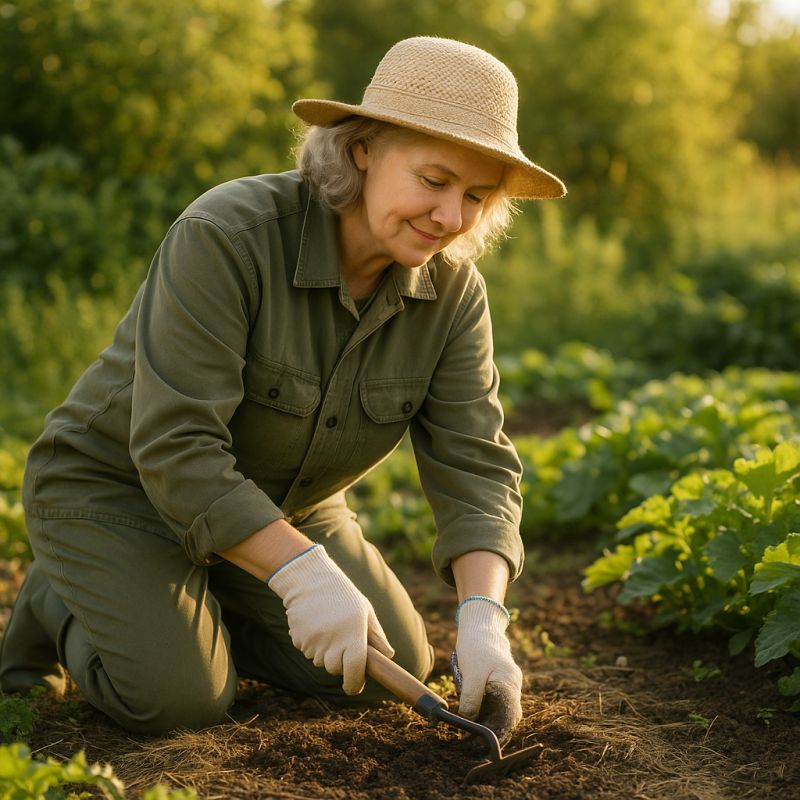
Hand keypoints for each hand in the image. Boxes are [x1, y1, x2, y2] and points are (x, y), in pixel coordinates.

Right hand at [267, 545, 393, 694]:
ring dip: (324, 651)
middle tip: (340, 642)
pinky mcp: (298, 638)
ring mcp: (314, 640)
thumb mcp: (364, 610)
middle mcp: (333, 639)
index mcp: (354, 633)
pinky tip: (313, 623)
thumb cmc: (343, 595)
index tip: (354, 686)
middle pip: (335, 669)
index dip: (354, 683)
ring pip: (319, 660)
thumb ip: (376, 636)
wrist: (309, 578)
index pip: (354, 669)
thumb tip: (388, 656)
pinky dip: (310, 643)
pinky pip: (306, 651)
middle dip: (338, 662)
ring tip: (326, 626)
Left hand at [454, 597, 522, 744]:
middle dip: (493, 725)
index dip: (501, 732)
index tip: (487, 742)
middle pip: (507, 714)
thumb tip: (469, 720)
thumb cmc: (476, 646)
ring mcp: (508, 681)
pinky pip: (495, 697)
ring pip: (500, 706)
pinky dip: (485, 703)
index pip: (511, 717)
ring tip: (471, 717)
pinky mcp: (500, 678)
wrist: (479, 623)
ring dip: (487, 713)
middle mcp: (513, 684)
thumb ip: (472, 699)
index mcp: (509, 683)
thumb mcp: (472, 673)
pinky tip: (472, 702)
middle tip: (474, 734)